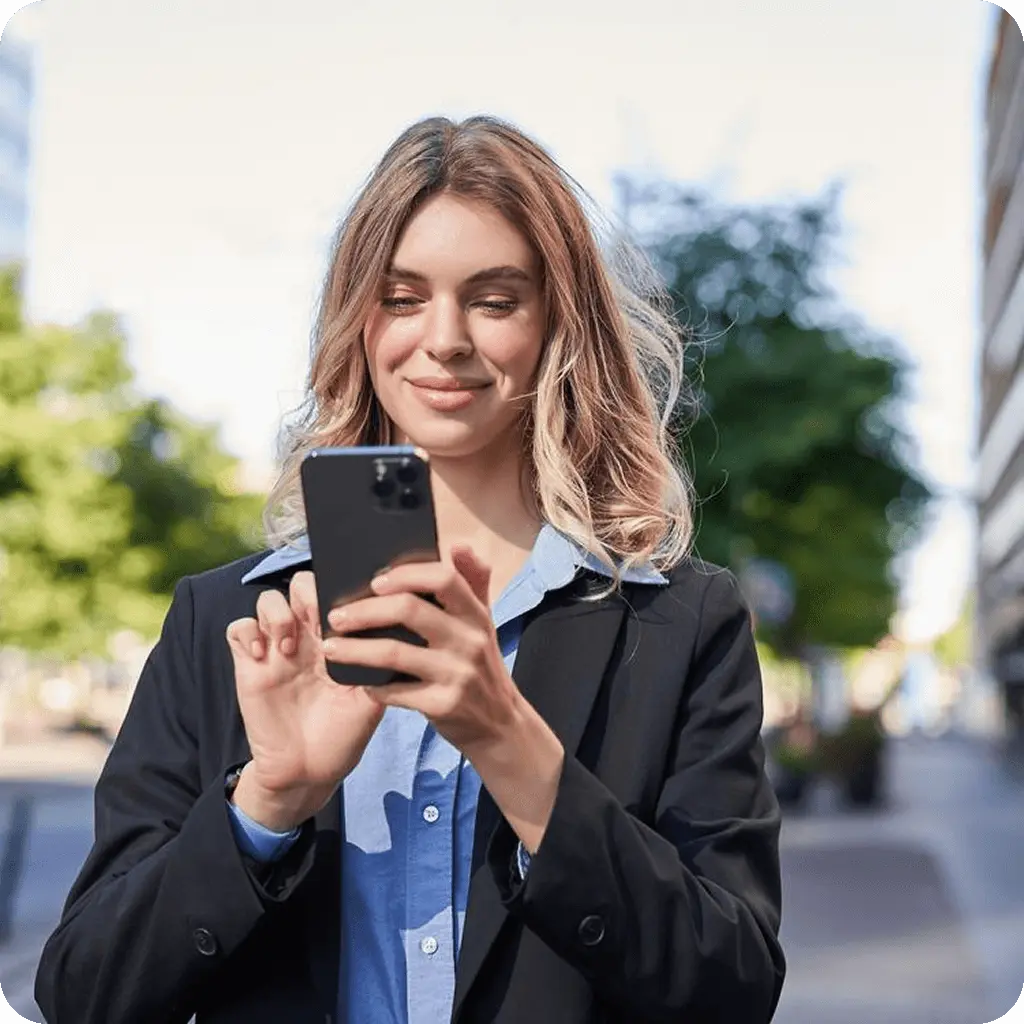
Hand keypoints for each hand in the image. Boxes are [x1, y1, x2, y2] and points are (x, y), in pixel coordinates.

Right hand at [225, 571, 385, 830]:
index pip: (336, 592)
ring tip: (290, 648)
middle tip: (319, 622)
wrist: (311, 772)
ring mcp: (276, 650)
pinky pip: (238, 628)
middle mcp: (307, 638)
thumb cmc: (343, 734)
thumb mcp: (371, 698)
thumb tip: (394, 629)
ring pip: (268, 600)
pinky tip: (264, 655)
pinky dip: (248, 632)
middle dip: (308, 593)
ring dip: (278, 614)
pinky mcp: (249, 666)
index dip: (340, 589)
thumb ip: (379, 664)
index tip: (351, 607)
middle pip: (301, 585)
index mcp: (338, 639)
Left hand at [322, 547, 520, 753]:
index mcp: (476, 614)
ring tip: (330, 648)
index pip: (444, 578)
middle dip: (365, 610)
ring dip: (355, 649)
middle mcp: (469, 640)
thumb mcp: (484, 623)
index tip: (376, 581)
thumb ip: (472, 583)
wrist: (500, 724)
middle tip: (337, 616)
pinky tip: (359, 682)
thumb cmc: (482, 666)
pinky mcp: (443, 705)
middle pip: (409, 610)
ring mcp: (457, 674)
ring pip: (394, 652)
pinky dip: (373, 685)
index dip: (407, 574)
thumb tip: (457, 545)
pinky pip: (395, 691)